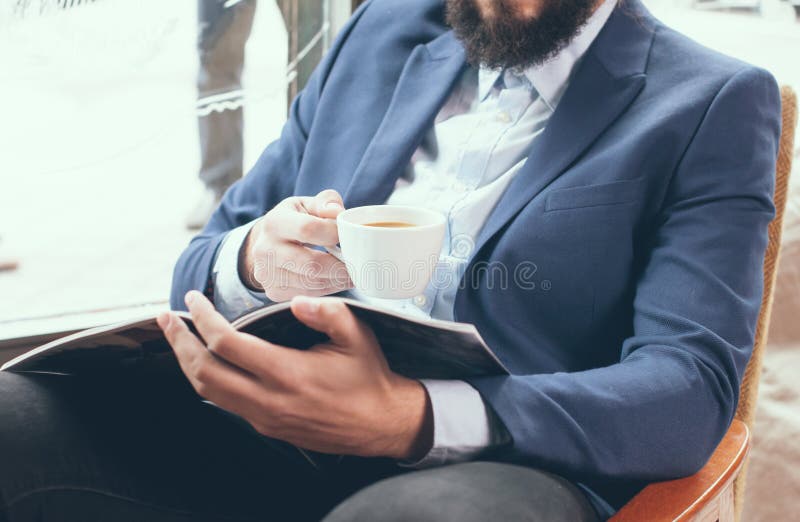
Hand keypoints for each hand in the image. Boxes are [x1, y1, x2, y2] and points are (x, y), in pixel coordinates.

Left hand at [158, 290, 432, 459]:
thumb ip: (327, 313)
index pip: (227, 344)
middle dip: (179, 341)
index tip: (194, 299)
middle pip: (203, 371)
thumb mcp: (357, 336)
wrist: (380, 423)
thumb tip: (297, 299)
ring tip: (177, 337)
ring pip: (207, 391)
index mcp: (287, 373)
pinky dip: (206, 379)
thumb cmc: (368, 376)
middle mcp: (269, 400)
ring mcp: (264, 418)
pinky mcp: (267, 427)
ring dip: (186, 362)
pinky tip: (205, 362)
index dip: (203, 319)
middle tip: (167, 317)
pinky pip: (224, 403)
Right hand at [241, 189, 351, 300]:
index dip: (334, 233)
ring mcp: (267, 275)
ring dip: (339, 280)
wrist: (268, 244)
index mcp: (274, 223)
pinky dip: (330, 288)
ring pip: (313, 283)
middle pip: (312, 264)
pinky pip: (310, 294)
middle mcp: (265, 250)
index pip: (308, 229)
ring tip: (354, 272)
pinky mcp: (275, 292)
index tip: (350, 236)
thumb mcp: (308, 203)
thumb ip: (326, 201)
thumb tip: (337, 212)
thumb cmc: (294, 220)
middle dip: (342, 266)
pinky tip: (339, 279)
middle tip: (361, 264)